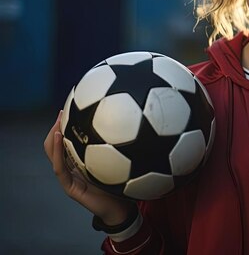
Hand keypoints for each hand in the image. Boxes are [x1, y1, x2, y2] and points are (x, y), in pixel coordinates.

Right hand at [44, 110, 135, 225]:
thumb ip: (120, 144)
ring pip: (53, 155)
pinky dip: (57, 153)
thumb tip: (129, 122)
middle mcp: (72, 168)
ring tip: (58, 123)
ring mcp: (69, 178)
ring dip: (53, 138)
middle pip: (54, 145)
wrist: (121, 207)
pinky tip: (60, 139)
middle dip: (56, 127)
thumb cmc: (122, 184)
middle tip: (63, 112)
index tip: (70, 108)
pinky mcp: (70, 187)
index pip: (65, 141)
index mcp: (80, 161)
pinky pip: (60, 169)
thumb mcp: (120, 160)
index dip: (64, 125)